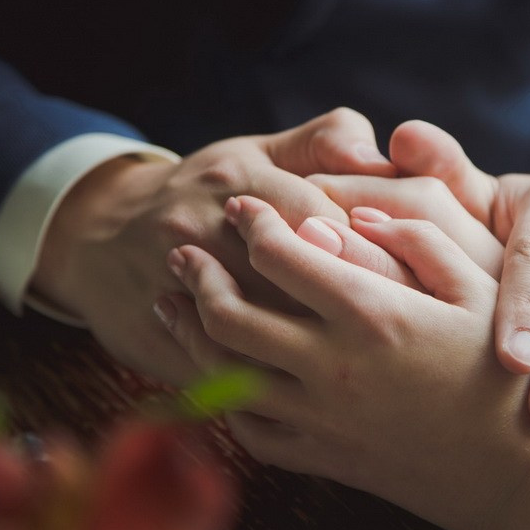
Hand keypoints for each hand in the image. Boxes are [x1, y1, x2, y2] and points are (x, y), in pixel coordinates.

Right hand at [30, 109, 393, 384]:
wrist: (100, 235)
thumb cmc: (205, 190)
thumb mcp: (258, 150)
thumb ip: (326, 140)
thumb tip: (383, 149)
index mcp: (241, 184)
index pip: (329, 223)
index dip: (382, 255)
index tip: (428, 280)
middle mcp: (207, 234)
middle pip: (303, 284)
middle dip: (365, 308)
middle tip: (418, 330)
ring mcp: (181, 295)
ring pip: (266, 337)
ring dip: (324, 355)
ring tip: (377, 364)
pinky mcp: (166, 345)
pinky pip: (228, 376)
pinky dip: (277, 386)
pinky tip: (322, 388)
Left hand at [155, 196, 529, 529]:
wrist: (519, 474)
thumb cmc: (507, 375)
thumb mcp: (481, 292)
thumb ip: (421, 241)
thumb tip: (361, 212)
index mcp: (372, 311)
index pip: (280, 254)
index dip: (250, 221)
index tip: (239, 206)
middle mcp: (333, 364)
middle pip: (230, 314)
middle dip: (195, 275)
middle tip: (181, 252)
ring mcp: (322, 417)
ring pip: (224, 374)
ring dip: (187, 334)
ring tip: (170, 305)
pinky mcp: (325, 458)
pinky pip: (252, 431)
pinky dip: (224, 401)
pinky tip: (217, 378)